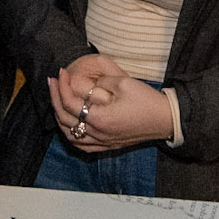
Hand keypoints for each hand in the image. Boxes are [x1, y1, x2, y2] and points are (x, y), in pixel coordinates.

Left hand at [48, 54, 172, 151]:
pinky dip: (70, 133)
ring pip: (69, 134)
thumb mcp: (123, 83)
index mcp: (100, 118)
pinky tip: (68, 123)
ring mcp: (102, 142)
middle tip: (52, 82)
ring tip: (56, 100)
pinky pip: (81, 144)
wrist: (166, 119)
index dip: (62, 85)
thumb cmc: (147, 100)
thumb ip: (99, 82)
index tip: (60, 72)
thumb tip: (84, 84)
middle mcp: (98, 134)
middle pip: (65, 119)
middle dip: (55, 98)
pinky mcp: (108, 146)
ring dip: (59, 116)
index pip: (70, 102)